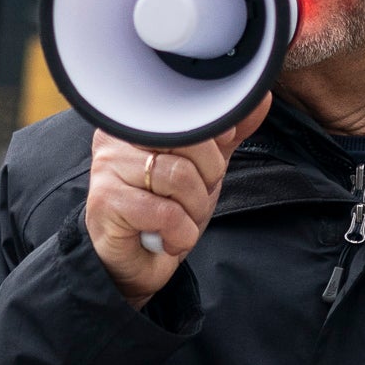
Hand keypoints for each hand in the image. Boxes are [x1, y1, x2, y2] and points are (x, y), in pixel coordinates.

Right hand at [84, 97, 270, 307]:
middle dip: (205, 180)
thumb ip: (226, 135)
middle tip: (189, 200)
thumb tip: (259, 100)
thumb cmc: (163, 213)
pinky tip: (168, 239)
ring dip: (192, 210)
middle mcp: (115, 137)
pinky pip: (165, 212)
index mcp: (138, 121)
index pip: (191, 115)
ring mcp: (106, 168)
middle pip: (188, 141)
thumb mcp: (202, 170)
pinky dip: (180, 233)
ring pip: (178, 177)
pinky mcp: (106, 202)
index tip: (206, 168)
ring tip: (177, 221)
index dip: (211, 147)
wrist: (136, 265)